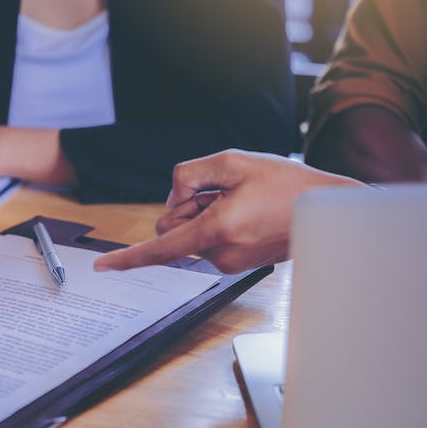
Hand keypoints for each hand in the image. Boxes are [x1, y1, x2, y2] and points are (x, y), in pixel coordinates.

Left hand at [94, 150, 364, 273]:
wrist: (325, 210)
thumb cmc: (284, 184)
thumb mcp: (232, 162)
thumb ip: (188, 175)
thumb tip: (173, 196)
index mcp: (216, 231)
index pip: (160, 248)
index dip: (127, 256)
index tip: (101, 266)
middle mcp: (219, 254)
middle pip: (171, 229)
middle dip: (184, 207)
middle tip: (220, 192)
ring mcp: (228, 263)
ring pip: (189, 233)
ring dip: (203, 213)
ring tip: (239, 201)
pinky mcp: (235, 264)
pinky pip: (206, 239)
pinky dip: (214, 223)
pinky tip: (244, 212)